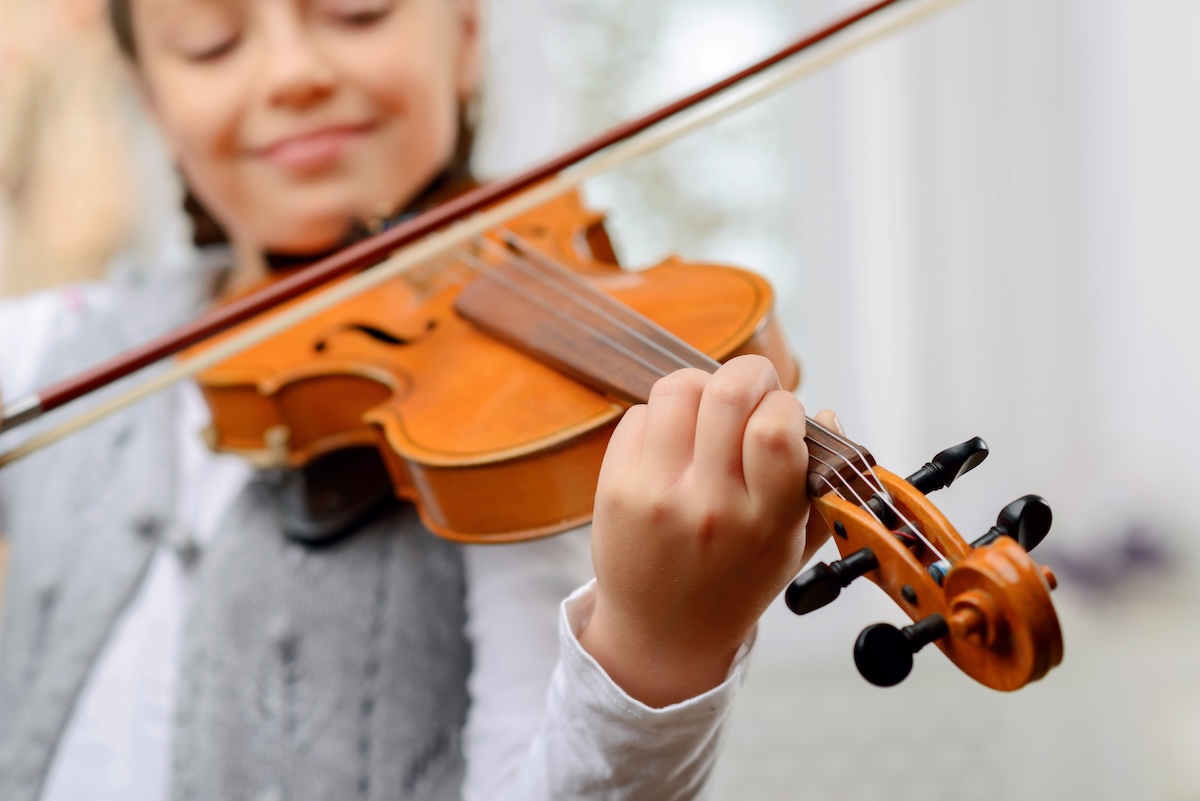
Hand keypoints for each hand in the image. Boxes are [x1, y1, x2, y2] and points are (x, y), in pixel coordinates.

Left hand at [580, 355, 840, 706]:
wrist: (664, 632)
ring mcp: (658, 494)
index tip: (782, 416)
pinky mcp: (617, 488)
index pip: (776, 428)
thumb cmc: (734, 581)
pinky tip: (672, 444)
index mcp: (765, 520)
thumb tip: (825, 414)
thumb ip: (822, 482)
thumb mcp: (793, 544)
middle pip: (727, 392)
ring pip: (678, 388)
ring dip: (701, 387)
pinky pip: (639, 414)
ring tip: (708, 413)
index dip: (784, 404)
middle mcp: (710, 506)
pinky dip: (662, 416)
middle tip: (750, 389)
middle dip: (748, 374)